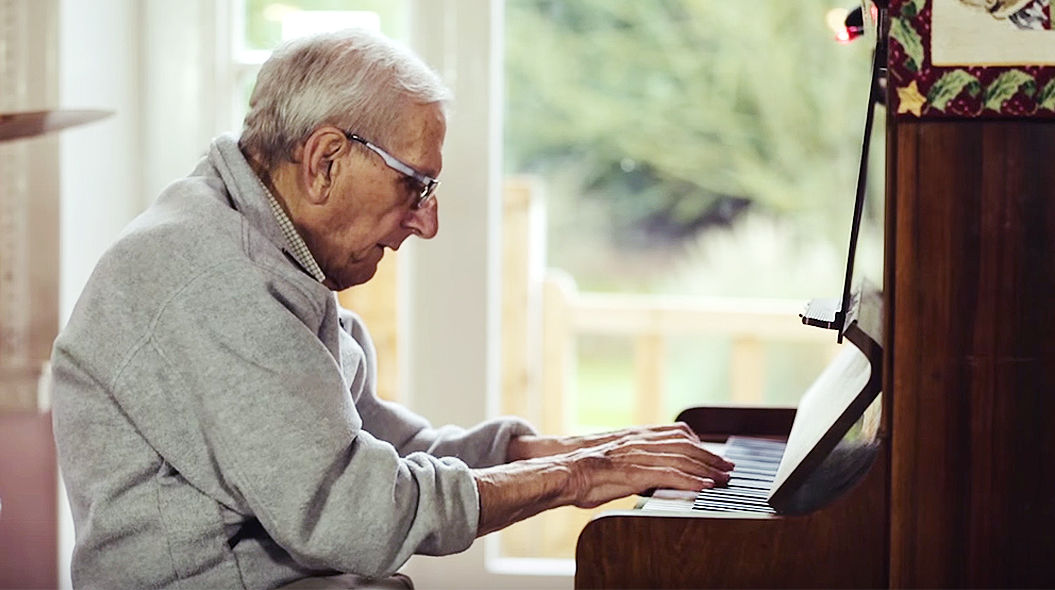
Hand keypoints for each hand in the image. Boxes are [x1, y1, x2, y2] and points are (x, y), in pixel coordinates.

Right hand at [555, 426, 733, 508]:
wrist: (562, 469)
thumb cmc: (581, 468)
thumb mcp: (612, 456)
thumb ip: (632, 458)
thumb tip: (646, 471)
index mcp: (635, 435)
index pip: (677, 432)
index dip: (699, 443)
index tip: (713, 454)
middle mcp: (640, 441)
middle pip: (686, 444)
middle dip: (710, 456)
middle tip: (728, 467)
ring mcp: (638, 456)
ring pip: (682, 458)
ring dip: (706, 469)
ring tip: (723, 479)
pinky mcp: (634, 473)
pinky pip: (668, 475)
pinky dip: (690, 481)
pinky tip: (704, 487)